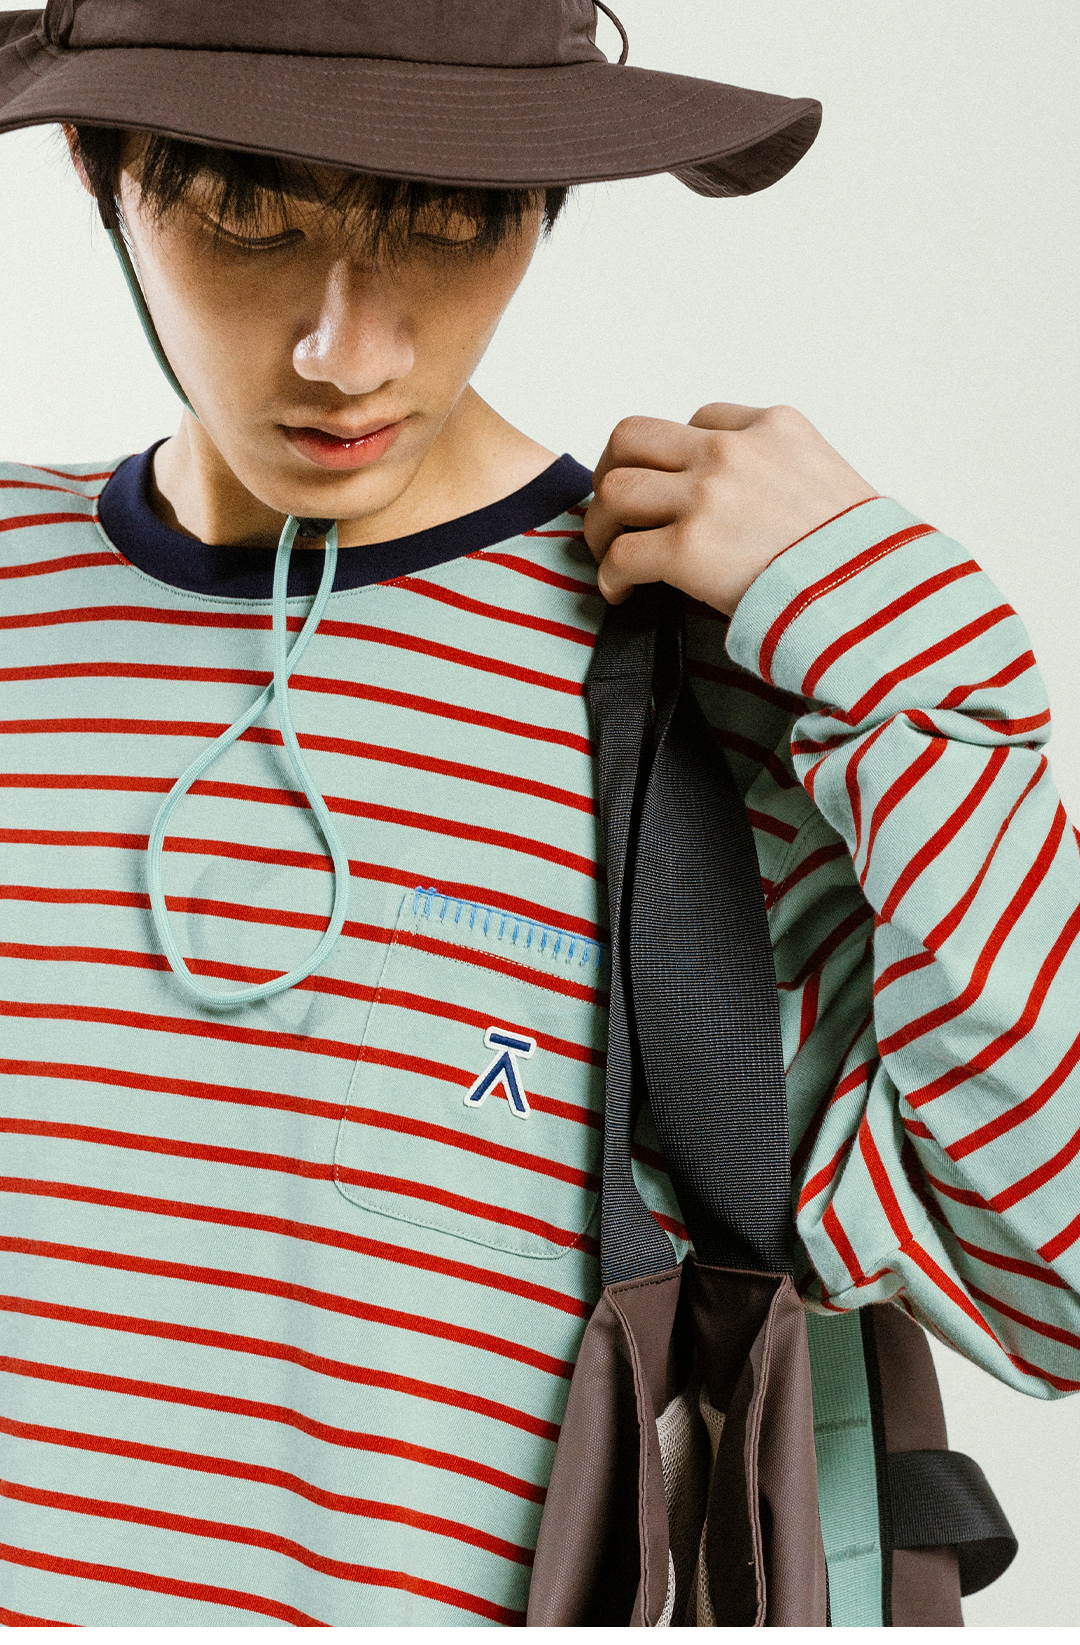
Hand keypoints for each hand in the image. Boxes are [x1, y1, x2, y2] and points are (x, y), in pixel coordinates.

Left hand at [584, 403, 877, 616]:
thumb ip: (782, 474)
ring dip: (602, 524)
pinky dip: (611, 575)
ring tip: (611, 553)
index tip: (674, 491)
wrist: (879, 597)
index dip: (677, 458)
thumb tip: (750, 504)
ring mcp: (707, 497)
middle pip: (632, 437)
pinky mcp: (689, 549)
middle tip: (617, 511)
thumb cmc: (864, 557)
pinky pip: (622, 553)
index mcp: (773, 427)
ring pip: (615, 489)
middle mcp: (733, 451)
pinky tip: (622, 592)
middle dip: (614, 471)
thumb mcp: (831, 483)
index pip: (699, 421)